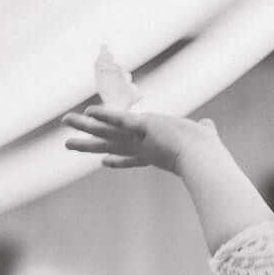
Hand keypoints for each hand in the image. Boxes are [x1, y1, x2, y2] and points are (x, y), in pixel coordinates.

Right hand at [61, 46, 216, 173]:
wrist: (201, 156)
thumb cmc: (206, 152)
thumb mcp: (203, 137)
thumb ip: (205, 132)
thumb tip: (209, 127)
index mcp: (153, 154)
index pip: (131, 158)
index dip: (118, 161)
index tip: (104, 162)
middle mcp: (140, 148)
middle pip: (108, 145)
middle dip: (87, 144)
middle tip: (67, 144)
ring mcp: (137, 138)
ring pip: (105, 131)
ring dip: (84, 125)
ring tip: (64, 121)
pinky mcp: (140, 126)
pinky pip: (118, 119)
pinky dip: (104, 115)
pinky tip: (87, 112)